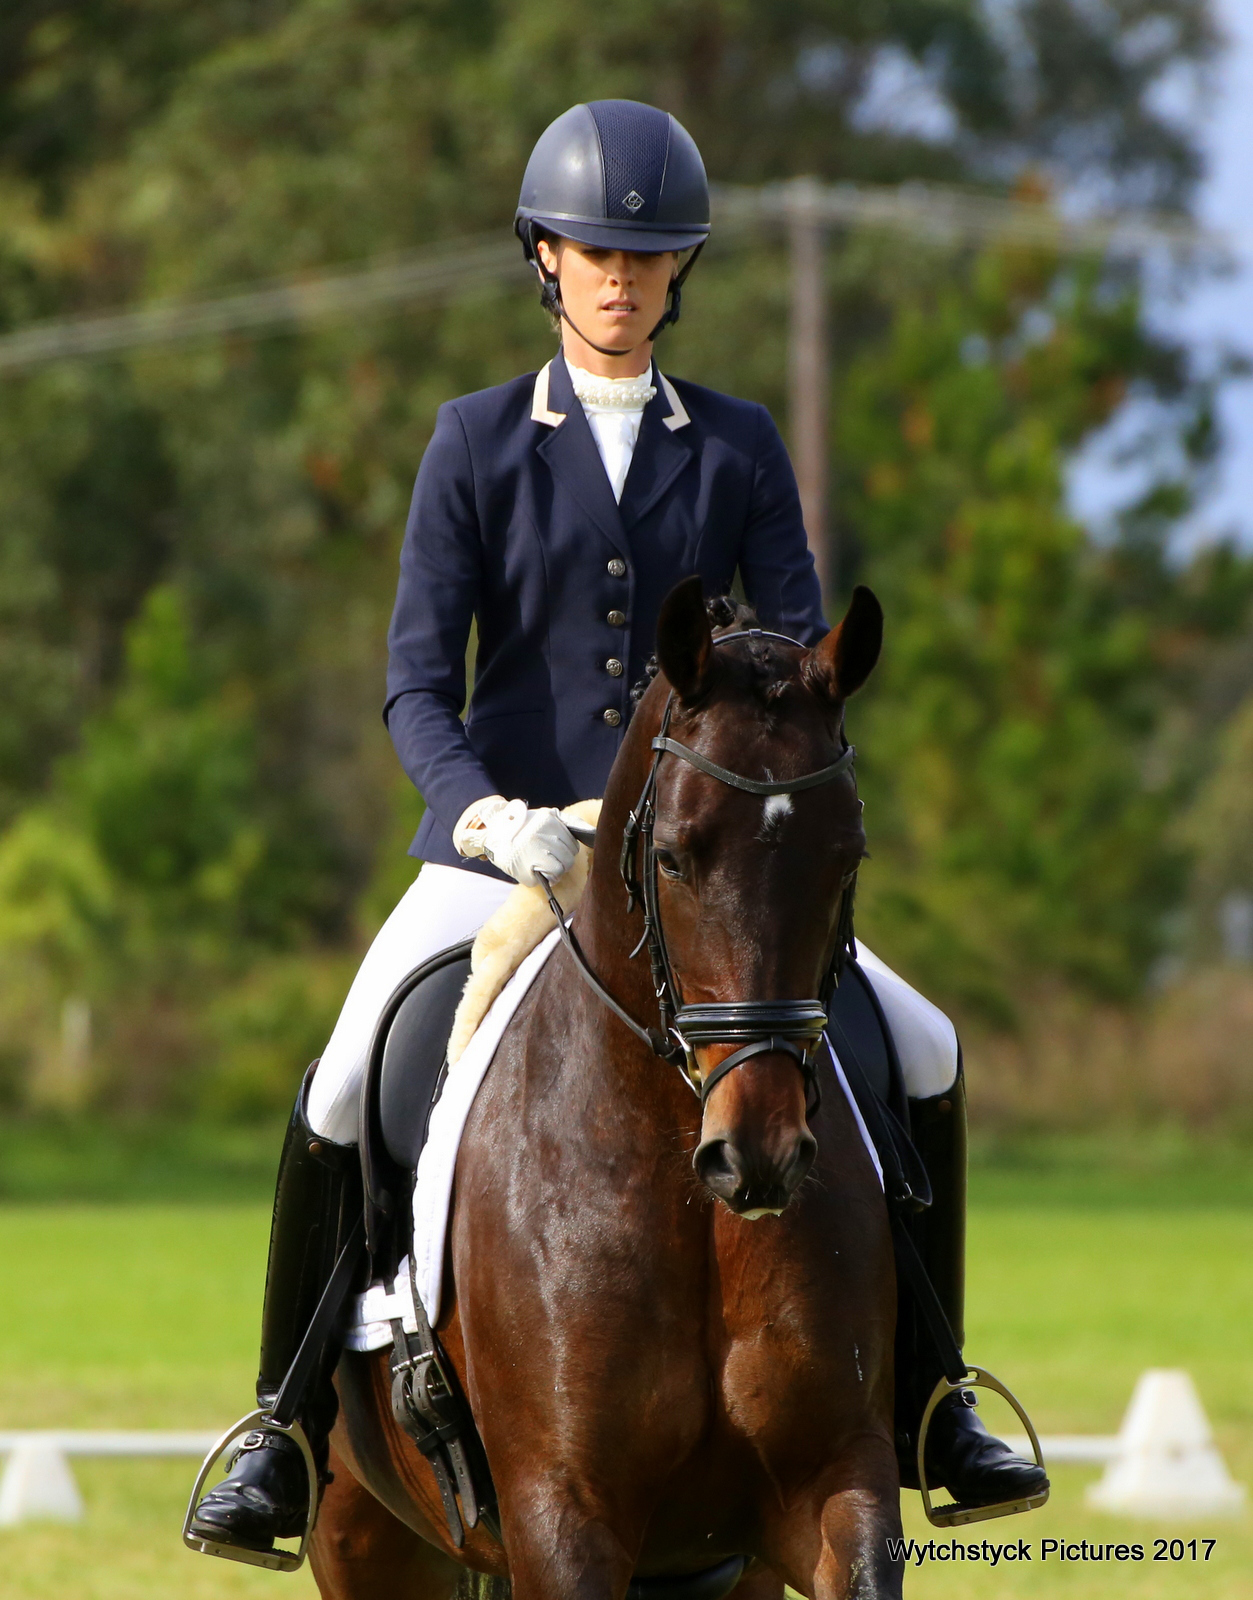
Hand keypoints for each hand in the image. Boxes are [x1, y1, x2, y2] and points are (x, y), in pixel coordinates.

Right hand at [454, 796, 578, 885]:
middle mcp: (543, 834)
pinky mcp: (528, 866)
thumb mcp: (543, 817)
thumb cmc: (522, 828)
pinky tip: (537, 872)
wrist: (492, 836)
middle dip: (562, 861)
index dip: (566, 850)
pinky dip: (548, 879)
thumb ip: (567, 821)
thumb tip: (592, 832)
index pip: (573, 843)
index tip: (555, 851)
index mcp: (549, 820)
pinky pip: (551, 877)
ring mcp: (535, 851)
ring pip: (562, 868)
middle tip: (548, 860)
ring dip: (556, 871)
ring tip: (543, 867)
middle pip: (569, 857)